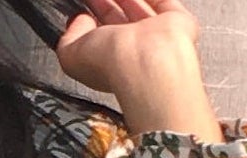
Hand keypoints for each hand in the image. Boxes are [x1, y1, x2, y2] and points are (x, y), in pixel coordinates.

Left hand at [56, 0, 222, 140]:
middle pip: (117, 21)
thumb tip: (79, 20)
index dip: (87, 19)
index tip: (81, 5)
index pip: (97, 37)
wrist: (145, 60)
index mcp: (107, 62)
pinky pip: (164, 3)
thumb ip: (69, 37)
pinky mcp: (177, 22)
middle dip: (105, 4)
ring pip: (139, 9)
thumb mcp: (71, 54)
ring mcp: (156, 36)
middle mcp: (132, 51)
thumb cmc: (110, 62)